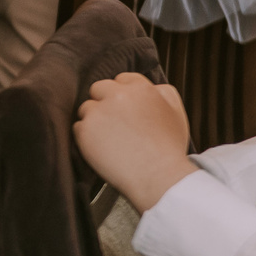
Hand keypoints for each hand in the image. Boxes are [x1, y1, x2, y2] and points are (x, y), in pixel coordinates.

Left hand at [74, 71, 197, 212]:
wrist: (158, 176)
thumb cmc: (168, 149)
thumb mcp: (176, 112)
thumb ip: (163, 93)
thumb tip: (151, 87)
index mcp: (141, 88)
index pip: (122, 79)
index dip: (122, 94)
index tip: (124, 108)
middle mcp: (118, 95)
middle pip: (99, 89)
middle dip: (104, 102)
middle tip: (113, 123)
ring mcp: (99, 112)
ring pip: (86, 108)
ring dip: (94, 121)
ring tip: (109, 140)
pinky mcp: (85, 130)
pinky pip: (78, 128)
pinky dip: (86, 138)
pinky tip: (102, 149)